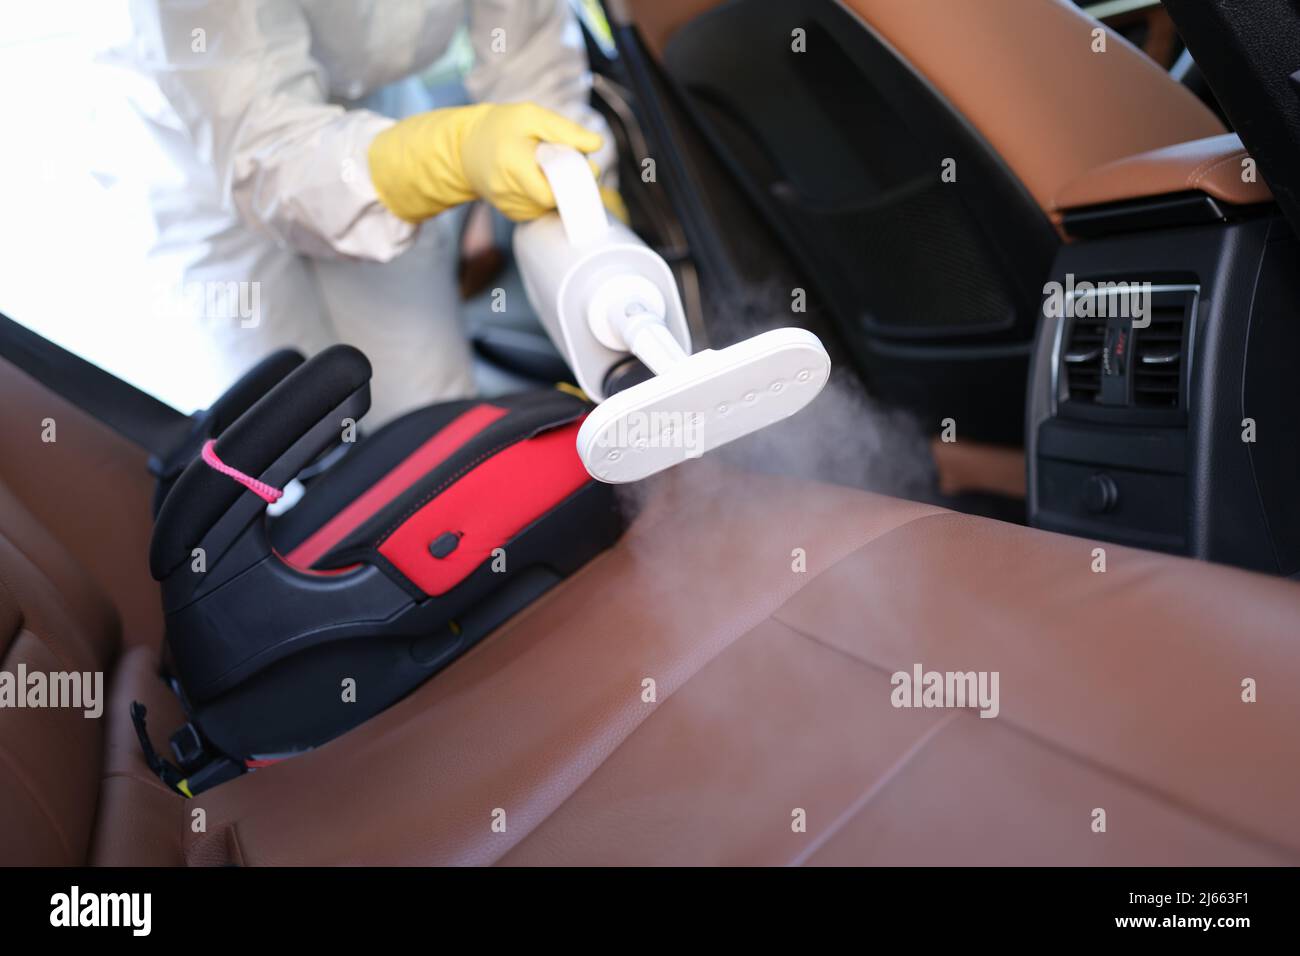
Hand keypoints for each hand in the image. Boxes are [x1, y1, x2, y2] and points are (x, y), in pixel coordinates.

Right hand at [368, 102, 604, 223]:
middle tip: (572, 164)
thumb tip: (597, 144)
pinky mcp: (513, 215)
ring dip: (560, 191)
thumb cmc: (500, 127)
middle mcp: (509, 191)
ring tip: (551, 169)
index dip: (575, 180)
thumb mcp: (531, 116)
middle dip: (570, 184)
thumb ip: (565, 130)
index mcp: (513, 164)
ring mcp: (510, 207)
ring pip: (551, 208)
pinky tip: (541, 180)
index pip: (554, 190)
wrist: (466, 149)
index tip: (585, 165)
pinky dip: (548, 197)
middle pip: (555, 201)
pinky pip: (542, 211)